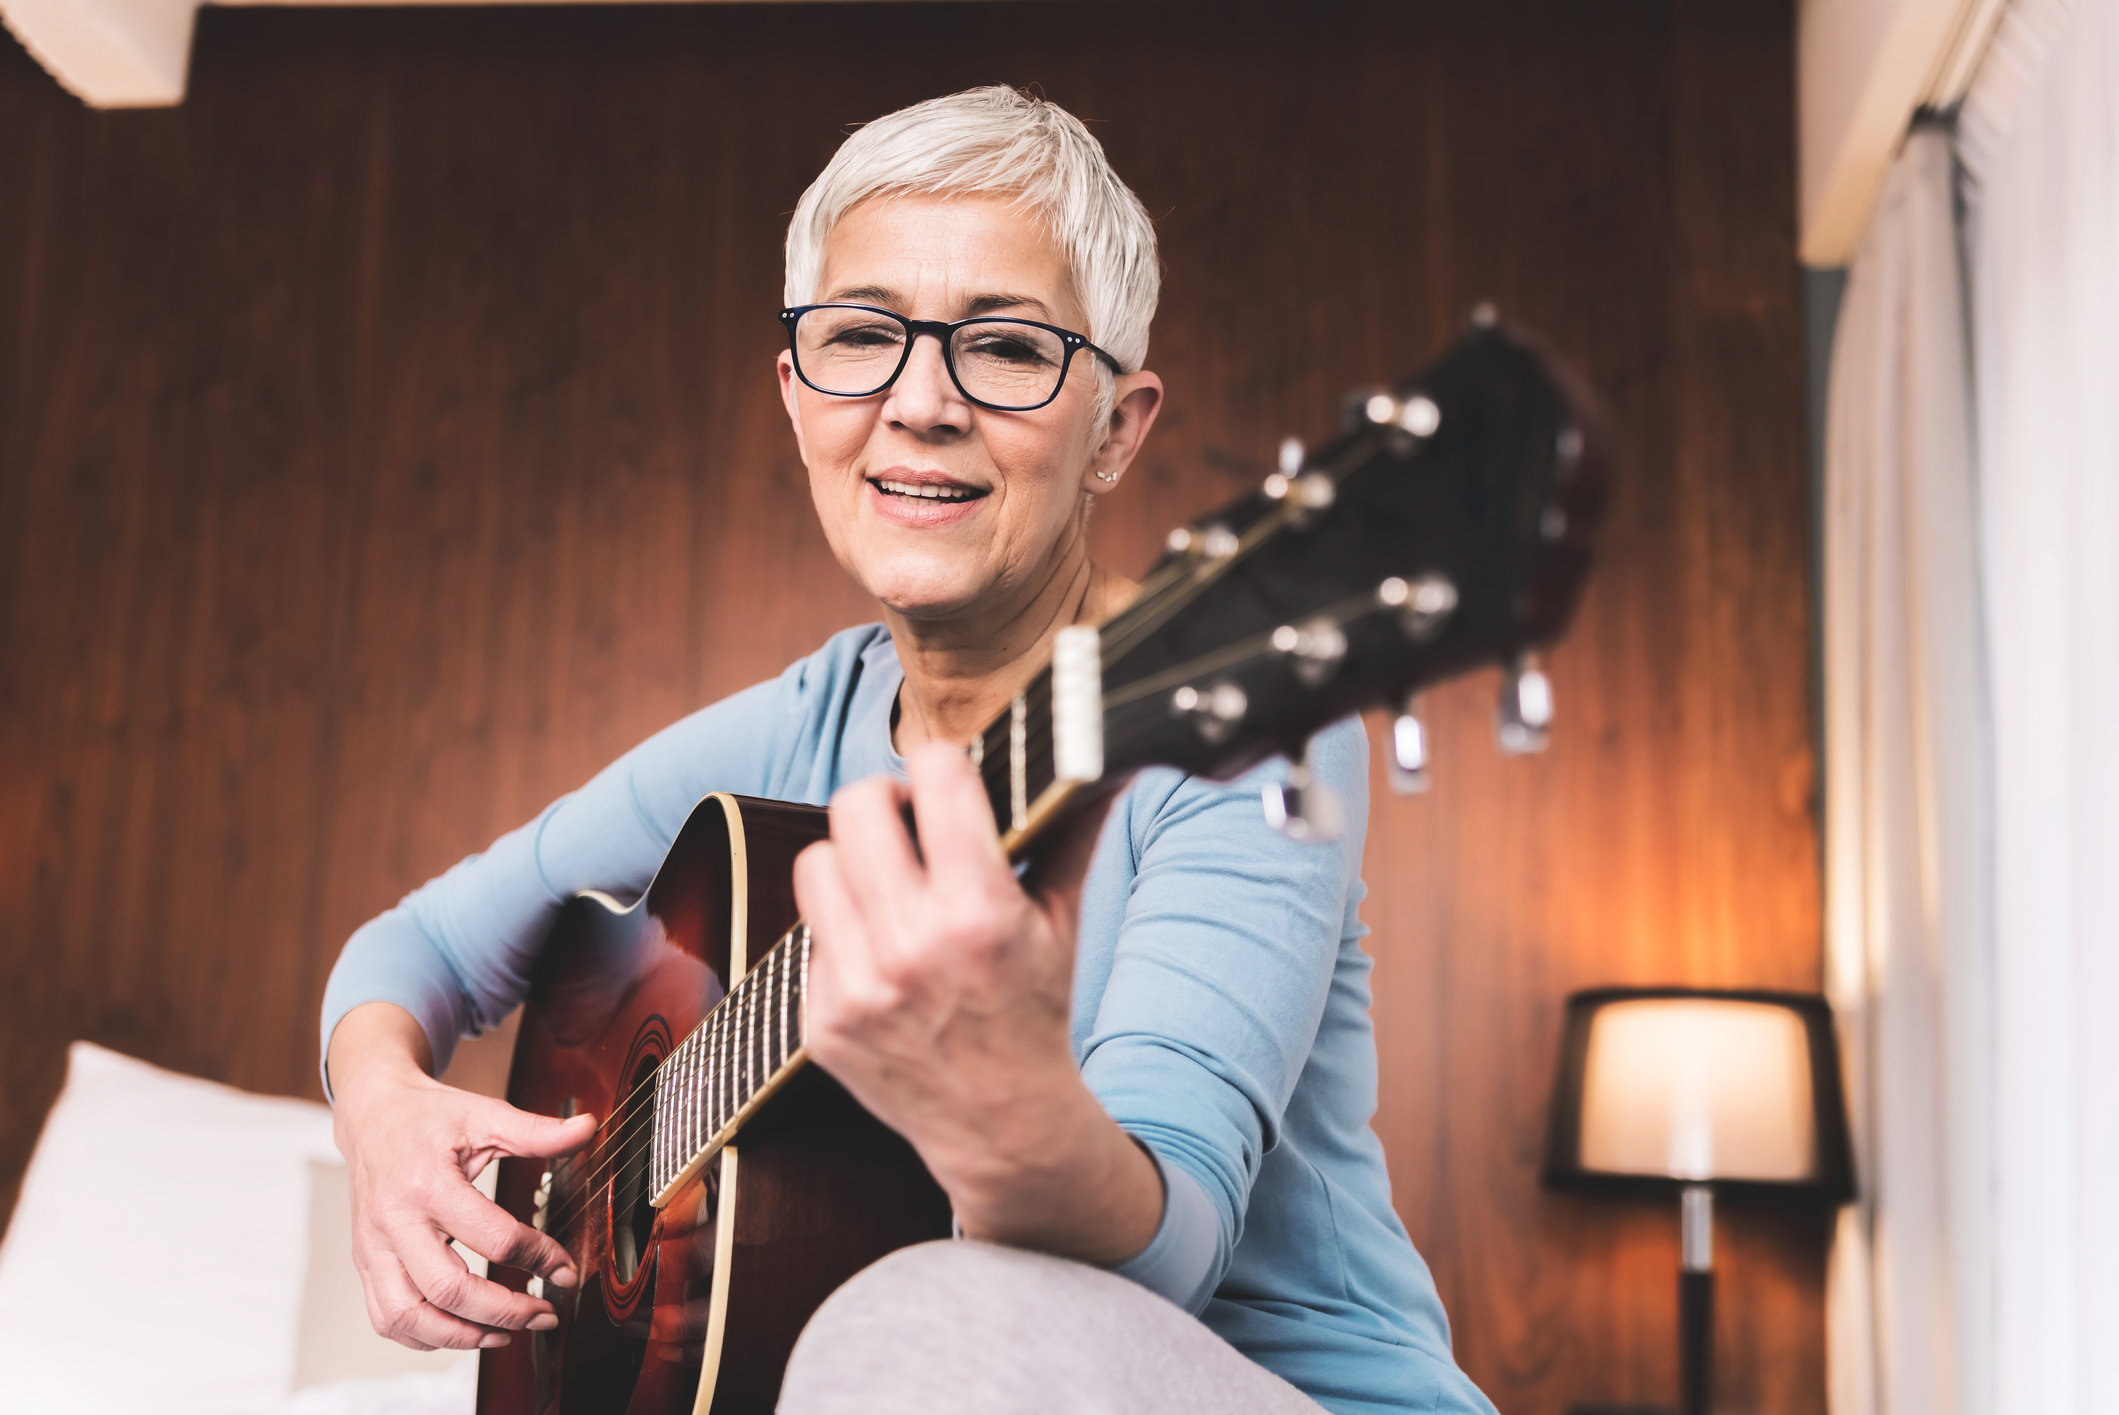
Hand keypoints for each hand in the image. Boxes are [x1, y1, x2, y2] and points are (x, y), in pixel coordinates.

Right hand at [327, 1002, 596, 1349]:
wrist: (372, 1114)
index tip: (565, 1268)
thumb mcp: (484, 1115)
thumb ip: (536, 1131)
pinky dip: (423, 1336)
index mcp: (428, 1183)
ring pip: (407, 1317)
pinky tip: (460, 1330)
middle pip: (448, 1290)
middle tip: (543, 1314)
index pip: (493, 1238)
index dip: (538, 1257)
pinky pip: (386, 1318)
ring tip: (504, 1334)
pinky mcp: (365, 1262)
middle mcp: (394, 1222)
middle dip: (504, 1312)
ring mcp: (373, 1247)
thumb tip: (588, 1128)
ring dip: (460, 1337)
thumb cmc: (427, 1117)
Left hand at [791, 744, 1160, 1265]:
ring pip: (816, 862)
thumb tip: (1108, 767)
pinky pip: (808, 935)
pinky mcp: (822, 1020)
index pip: (935, 779)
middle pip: (856, 806)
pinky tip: (879, 952)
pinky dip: (842, 932)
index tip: (947, 775)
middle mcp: (912, 946)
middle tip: (906, 820)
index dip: (941, 763)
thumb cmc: (1035, 1014)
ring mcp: (859, 987)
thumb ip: (1075, 836)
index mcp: (979, 914)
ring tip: (885, 883)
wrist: (1002, 1127)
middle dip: (885, 800)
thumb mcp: (1061, 924)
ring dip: (850, 862)